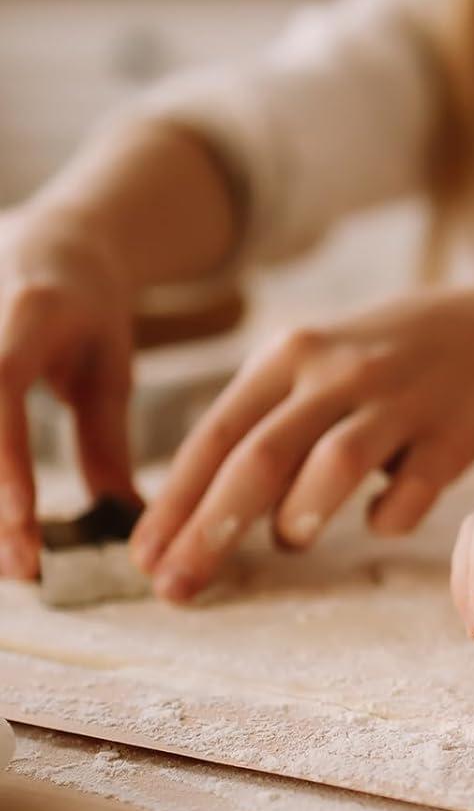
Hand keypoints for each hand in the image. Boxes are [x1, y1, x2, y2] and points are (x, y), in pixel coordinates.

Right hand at [0, 212, 137, 577]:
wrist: (48, 242)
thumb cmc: (87, 311)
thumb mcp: (110, 368)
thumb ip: (106, 442)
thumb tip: (125, 519)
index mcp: (24, 315)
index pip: (0, 392)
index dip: (3, 466)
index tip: (22, 529)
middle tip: (19, 568)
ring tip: (7, 558)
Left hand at [133, 288, 473, 600]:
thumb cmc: (376, 366)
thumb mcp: (311, 370)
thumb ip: (258, 428)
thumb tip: (187, 515)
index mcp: (289, 357)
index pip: (215, 435)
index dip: (174, 502)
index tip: (145, 559)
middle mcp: (338, 373)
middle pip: (261, 456)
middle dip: (210, 528)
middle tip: (176, 585)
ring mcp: (398, 401)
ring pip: (335, 462)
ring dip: (300, 513)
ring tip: (289, 542)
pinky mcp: (452, 434)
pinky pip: (413, 487)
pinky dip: (388, 514)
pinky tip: (378, 522)